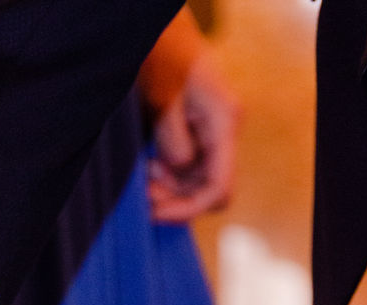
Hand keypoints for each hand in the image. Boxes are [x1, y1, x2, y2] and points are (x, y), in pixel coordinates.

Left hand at [139, 12, 237, 221]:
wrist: (160, 28)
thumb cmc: (163, 52)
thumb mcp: (163, 96)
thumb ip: (173, 137)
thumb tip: (176, 170)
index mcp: (224, 123)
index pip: (218, 187)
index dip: (189, 208)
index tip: (156, 213)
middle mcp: (223, 133)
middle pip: (206, 188)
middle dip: (175, 198)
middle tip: (142, 196)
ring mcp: (211, 134)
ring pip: (195, 180)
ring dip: (169, 188)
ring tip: (142, 178)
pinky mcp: (196, 132)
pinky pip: (186, 166)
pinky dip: (167, 174)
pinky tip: (148, 164)